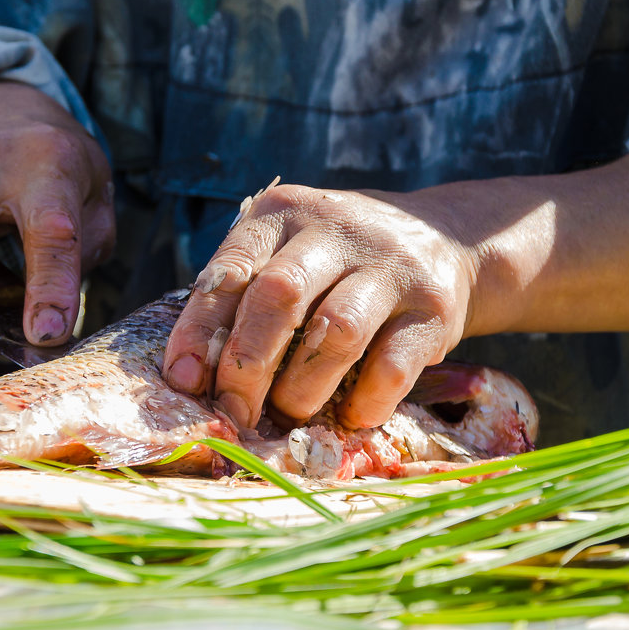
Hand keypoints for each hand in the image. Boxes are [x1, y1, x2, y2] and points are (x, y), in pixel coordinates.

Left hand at [162, 184, 479, 430]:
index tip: (184, 379)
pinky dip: (365, 401)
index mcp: (283, 213)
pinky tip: (350, 416)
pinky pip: (394, 364)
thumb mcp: (287, 254)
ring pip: (337, 331)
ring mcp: (390, 265)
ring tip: (289, 413)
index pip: (232, 268)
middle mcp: (336, 229)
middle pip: (280, 295)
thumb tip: (191, 378)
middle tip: (234, 412)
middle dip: (247, 364)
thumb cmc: (338, 262)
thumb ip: (242, 299)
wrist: (443, 238)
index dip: (200, 328)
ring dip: (303, 387)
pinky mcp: (434, 307)